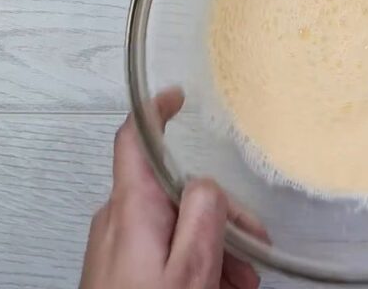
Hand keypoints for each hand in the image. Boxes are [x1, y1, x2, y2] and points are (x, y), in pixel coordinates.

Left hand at [80, 89, 262, 288]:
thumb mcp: (191, 269)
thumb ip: (203, 215)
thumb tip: (207, 185)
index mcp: (131, 210)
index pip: (134, 139)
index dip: (155, 111)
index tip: (177, 97)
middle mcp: (116, 220)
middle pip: (174, 192)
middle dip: (219, 216)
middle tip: (251, 251)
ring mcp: (116, 245)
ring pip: (172, 224)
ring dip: (211, 246)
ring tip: (238, 283)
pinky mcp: (118, 268)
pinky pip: (160, 248)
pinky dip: (192, 260)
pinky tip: (216, 286)